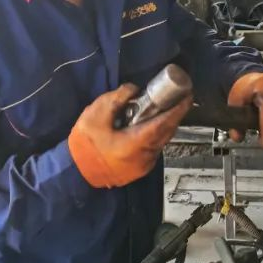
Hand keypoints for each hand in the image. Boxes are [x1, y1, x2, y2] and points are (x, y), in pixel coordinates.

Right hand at [69, 84, 192, 188]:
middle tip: (177, 97)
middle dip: (174, 114)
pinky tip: (146, 125)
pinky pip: (154, 147)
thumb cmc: (84, 146)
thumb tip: (133, 89)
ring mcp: (144, 165)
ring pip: (161, 141)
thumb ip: (116, 99)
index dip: (178, 109)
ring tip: (159, 109)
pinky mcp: (140, 169)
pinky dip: (155, 135)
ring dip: (163, 124)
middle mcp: (145, 156)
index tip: (187, 96)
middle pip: (167, 132)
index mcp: (136, 143)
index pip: (164, 123)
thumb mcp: (95, 115)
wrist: (75, 173)